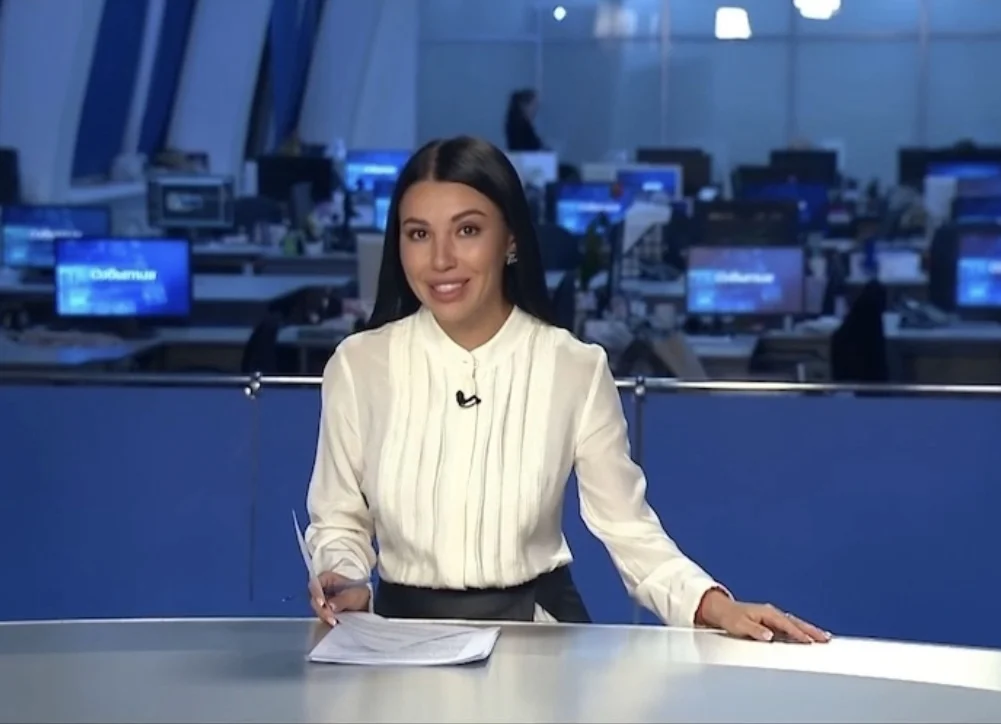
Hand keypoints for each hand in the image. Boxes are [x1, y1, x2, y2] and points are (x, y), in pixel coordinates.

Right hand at [308, 571, 369, 625]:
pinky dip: (327, 620)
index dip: (316, 593)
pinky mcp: (324, 611)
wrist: (366, 604)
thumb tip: (330, 606)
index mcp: (326, 578)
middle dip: (321, 609)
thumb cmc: (359, 594)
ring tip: (334, 621)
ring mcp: (322, 600)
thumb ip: (342, 600)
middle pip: (314, 599)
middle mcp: (321, 589)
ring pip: (317, 609)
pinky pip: (322, 616)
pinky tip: (334, 623)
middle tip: (330, 616)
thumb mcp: (353, 595)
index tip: (322, 603)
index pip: (314, 584)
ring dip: (324, 616)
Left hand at [697, 589, 829, 643]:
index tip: (809, 642)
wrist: (722, 611)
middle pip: (796, 622)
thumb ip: (755, 630)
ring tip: (824, 638)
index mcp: (767, 613)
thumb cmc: (731, 618)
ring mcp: (773, 618)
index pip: (786, 625)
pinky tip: (809, 638)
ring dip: (809, 630)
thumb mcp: (740, 625)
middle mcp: (772, 614)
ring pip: (795, 624)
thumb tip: (769, 635)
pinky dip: (801, 632)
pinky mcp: (772, 623)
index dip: (798, 633)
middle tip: (826, 638)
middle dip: (811, 630)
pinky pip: (790, 627)